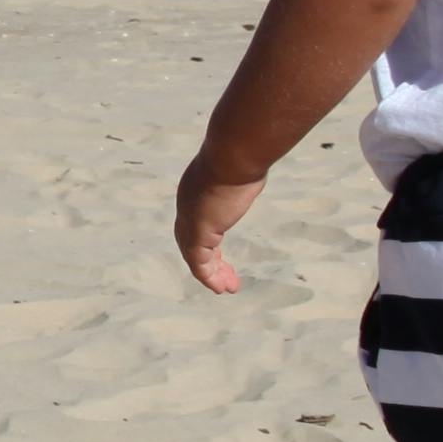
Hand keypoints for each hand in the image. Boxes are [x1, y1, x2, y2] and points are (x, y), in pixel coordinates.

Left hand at [172, 147, 265, 294]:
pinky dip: (209, 277)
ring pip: (194, 256)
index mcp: (195, 189)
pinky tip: (222, 287)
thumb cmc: (243, 154)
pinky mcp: (196, 233)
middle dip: (207, 259)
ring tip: (226, 288)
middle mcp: (187, 205)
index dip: (207, 238)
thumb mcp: (241, 164)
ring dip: (211, 274)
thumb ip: (242, 170)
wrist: (234, 154)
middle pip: (191, 240)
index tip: (220, 252)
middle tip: (222, 274)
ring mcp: (190, 220)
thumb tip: (255, 160)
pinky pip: (199, 263)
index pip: (196, 220)